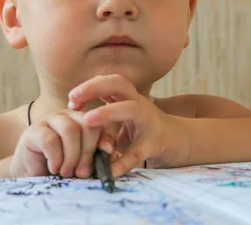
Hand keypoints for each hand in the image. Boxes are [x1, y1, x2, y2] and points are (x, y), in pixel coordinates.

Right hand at [10, 110, 115, 178]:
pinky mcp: (34, 130)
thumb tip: (112, 153)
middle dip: (88, 151)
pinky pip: (51, 140)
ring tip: (67, 172)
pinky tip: (54, 168)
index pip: (101, 122)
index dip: (107, 137)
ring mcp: (50, 120)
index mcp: (84, 120)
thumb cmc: (61, 168)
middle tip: (83, 172)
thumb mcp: (83, 163)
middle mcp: (68, 116)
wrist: (32, 174)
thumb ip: (98, 156)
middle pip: (87, 124)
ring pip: (70, 130)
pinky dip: (56, 158)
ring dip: (72, 156)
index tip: (109, 153)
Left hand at [68, 74, 188, 176]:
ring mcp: (148, 121)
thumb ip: (103, 113)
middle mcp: (139, 103)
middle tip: (73, 100)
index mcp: (129, 97)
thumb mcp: (123, 117)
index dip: (89, 86)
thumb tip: (73, 115)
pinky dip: (121, 162)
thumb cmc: (143, 128)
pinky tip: (107, 169)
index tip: (72, 99)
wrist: (178, 142)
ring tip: (88, 120)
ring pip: (130, 109)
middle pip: (119, 84)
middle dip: (94, 87)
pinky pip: (136, 152)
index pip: (108, 81)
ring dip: (108, 111)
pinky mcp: (154, 143)